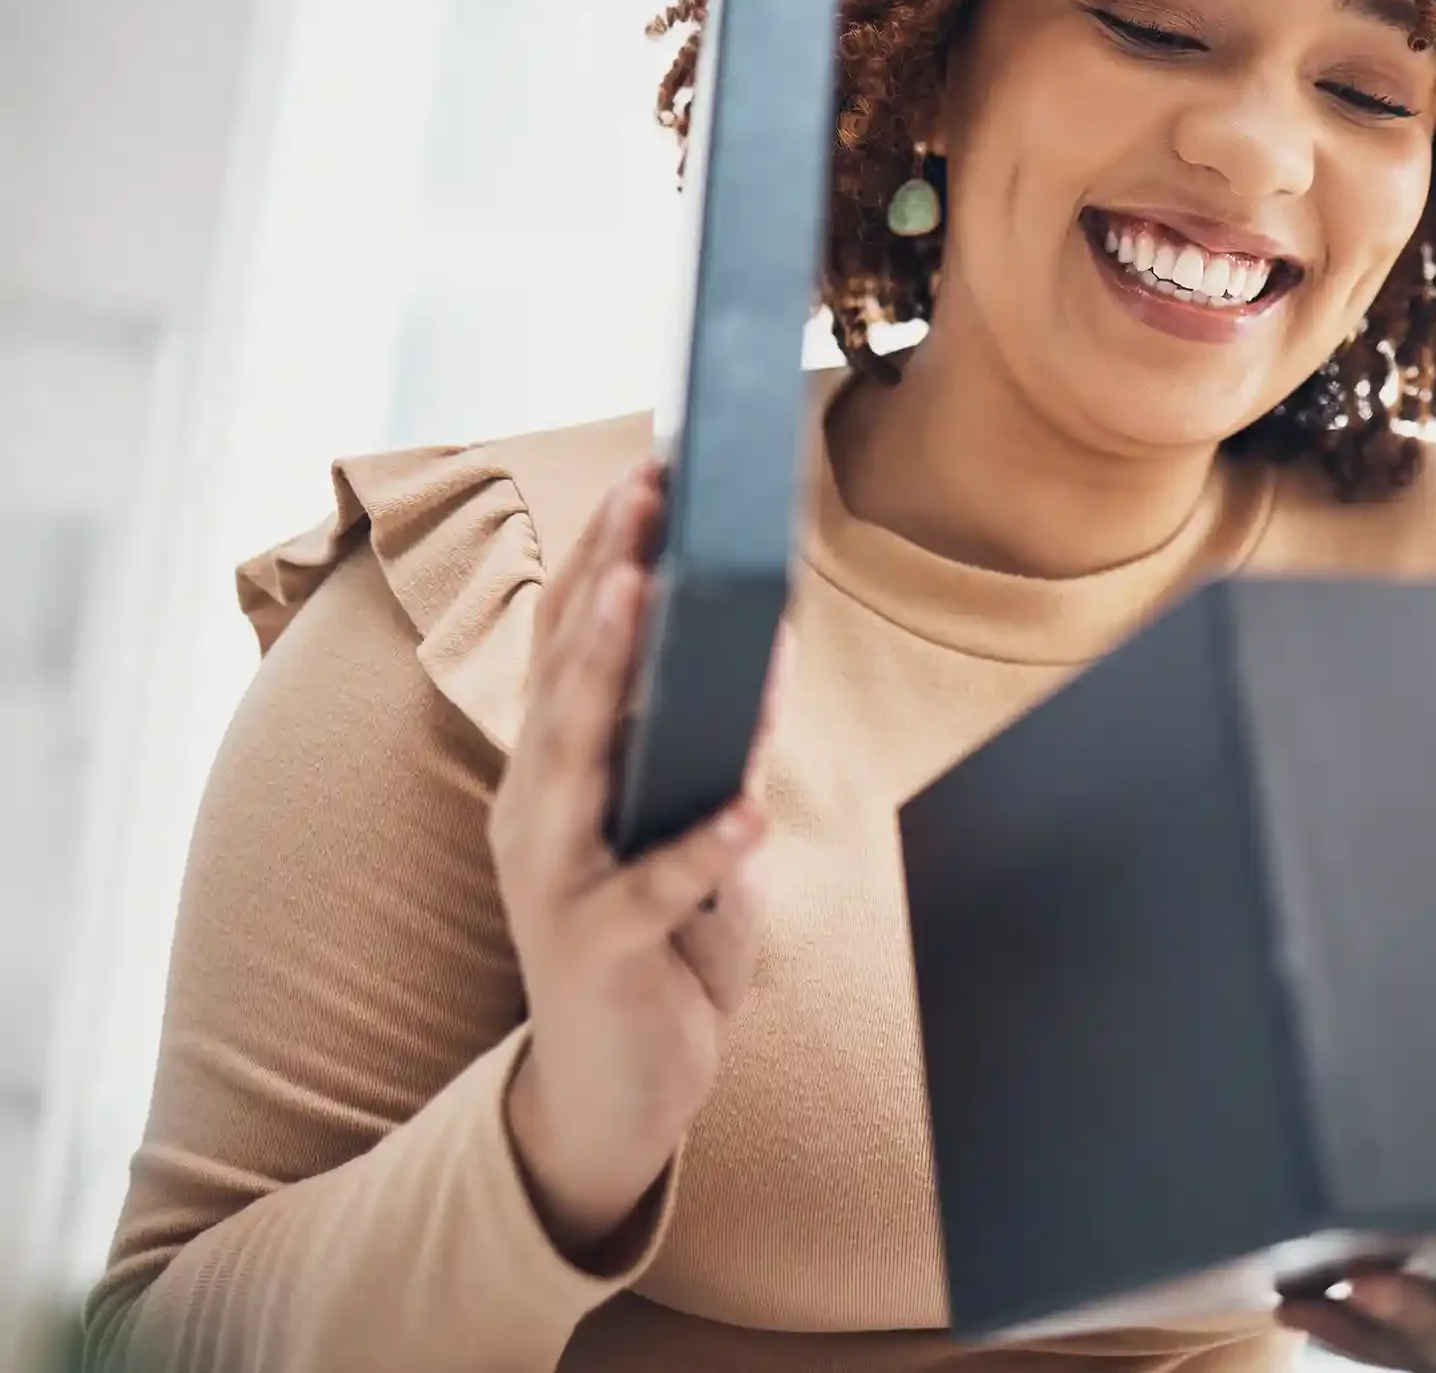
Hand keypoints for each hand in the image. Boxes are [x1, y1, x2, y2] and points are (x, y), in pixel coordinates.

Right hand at [492, 460, 783, 1263]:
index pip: (574, 640)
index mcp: (559, 767)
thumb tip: (768, 655)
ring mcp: (554, 876)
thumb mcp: (688, 829)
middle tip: (643, 493)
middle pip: (566, 670)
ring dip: (610, 670)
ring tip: (646, 593)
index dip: (606, 554)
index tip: (646, 473)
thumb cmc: (661, 941)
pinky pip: (650, 891)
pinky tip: (743, 813)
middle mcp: (539, 806)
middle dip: (605, 574)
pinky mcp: (595, 947)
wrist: (617, 1090)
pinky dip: (698, 851)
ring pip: (577, 756)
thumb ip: (710, 752)